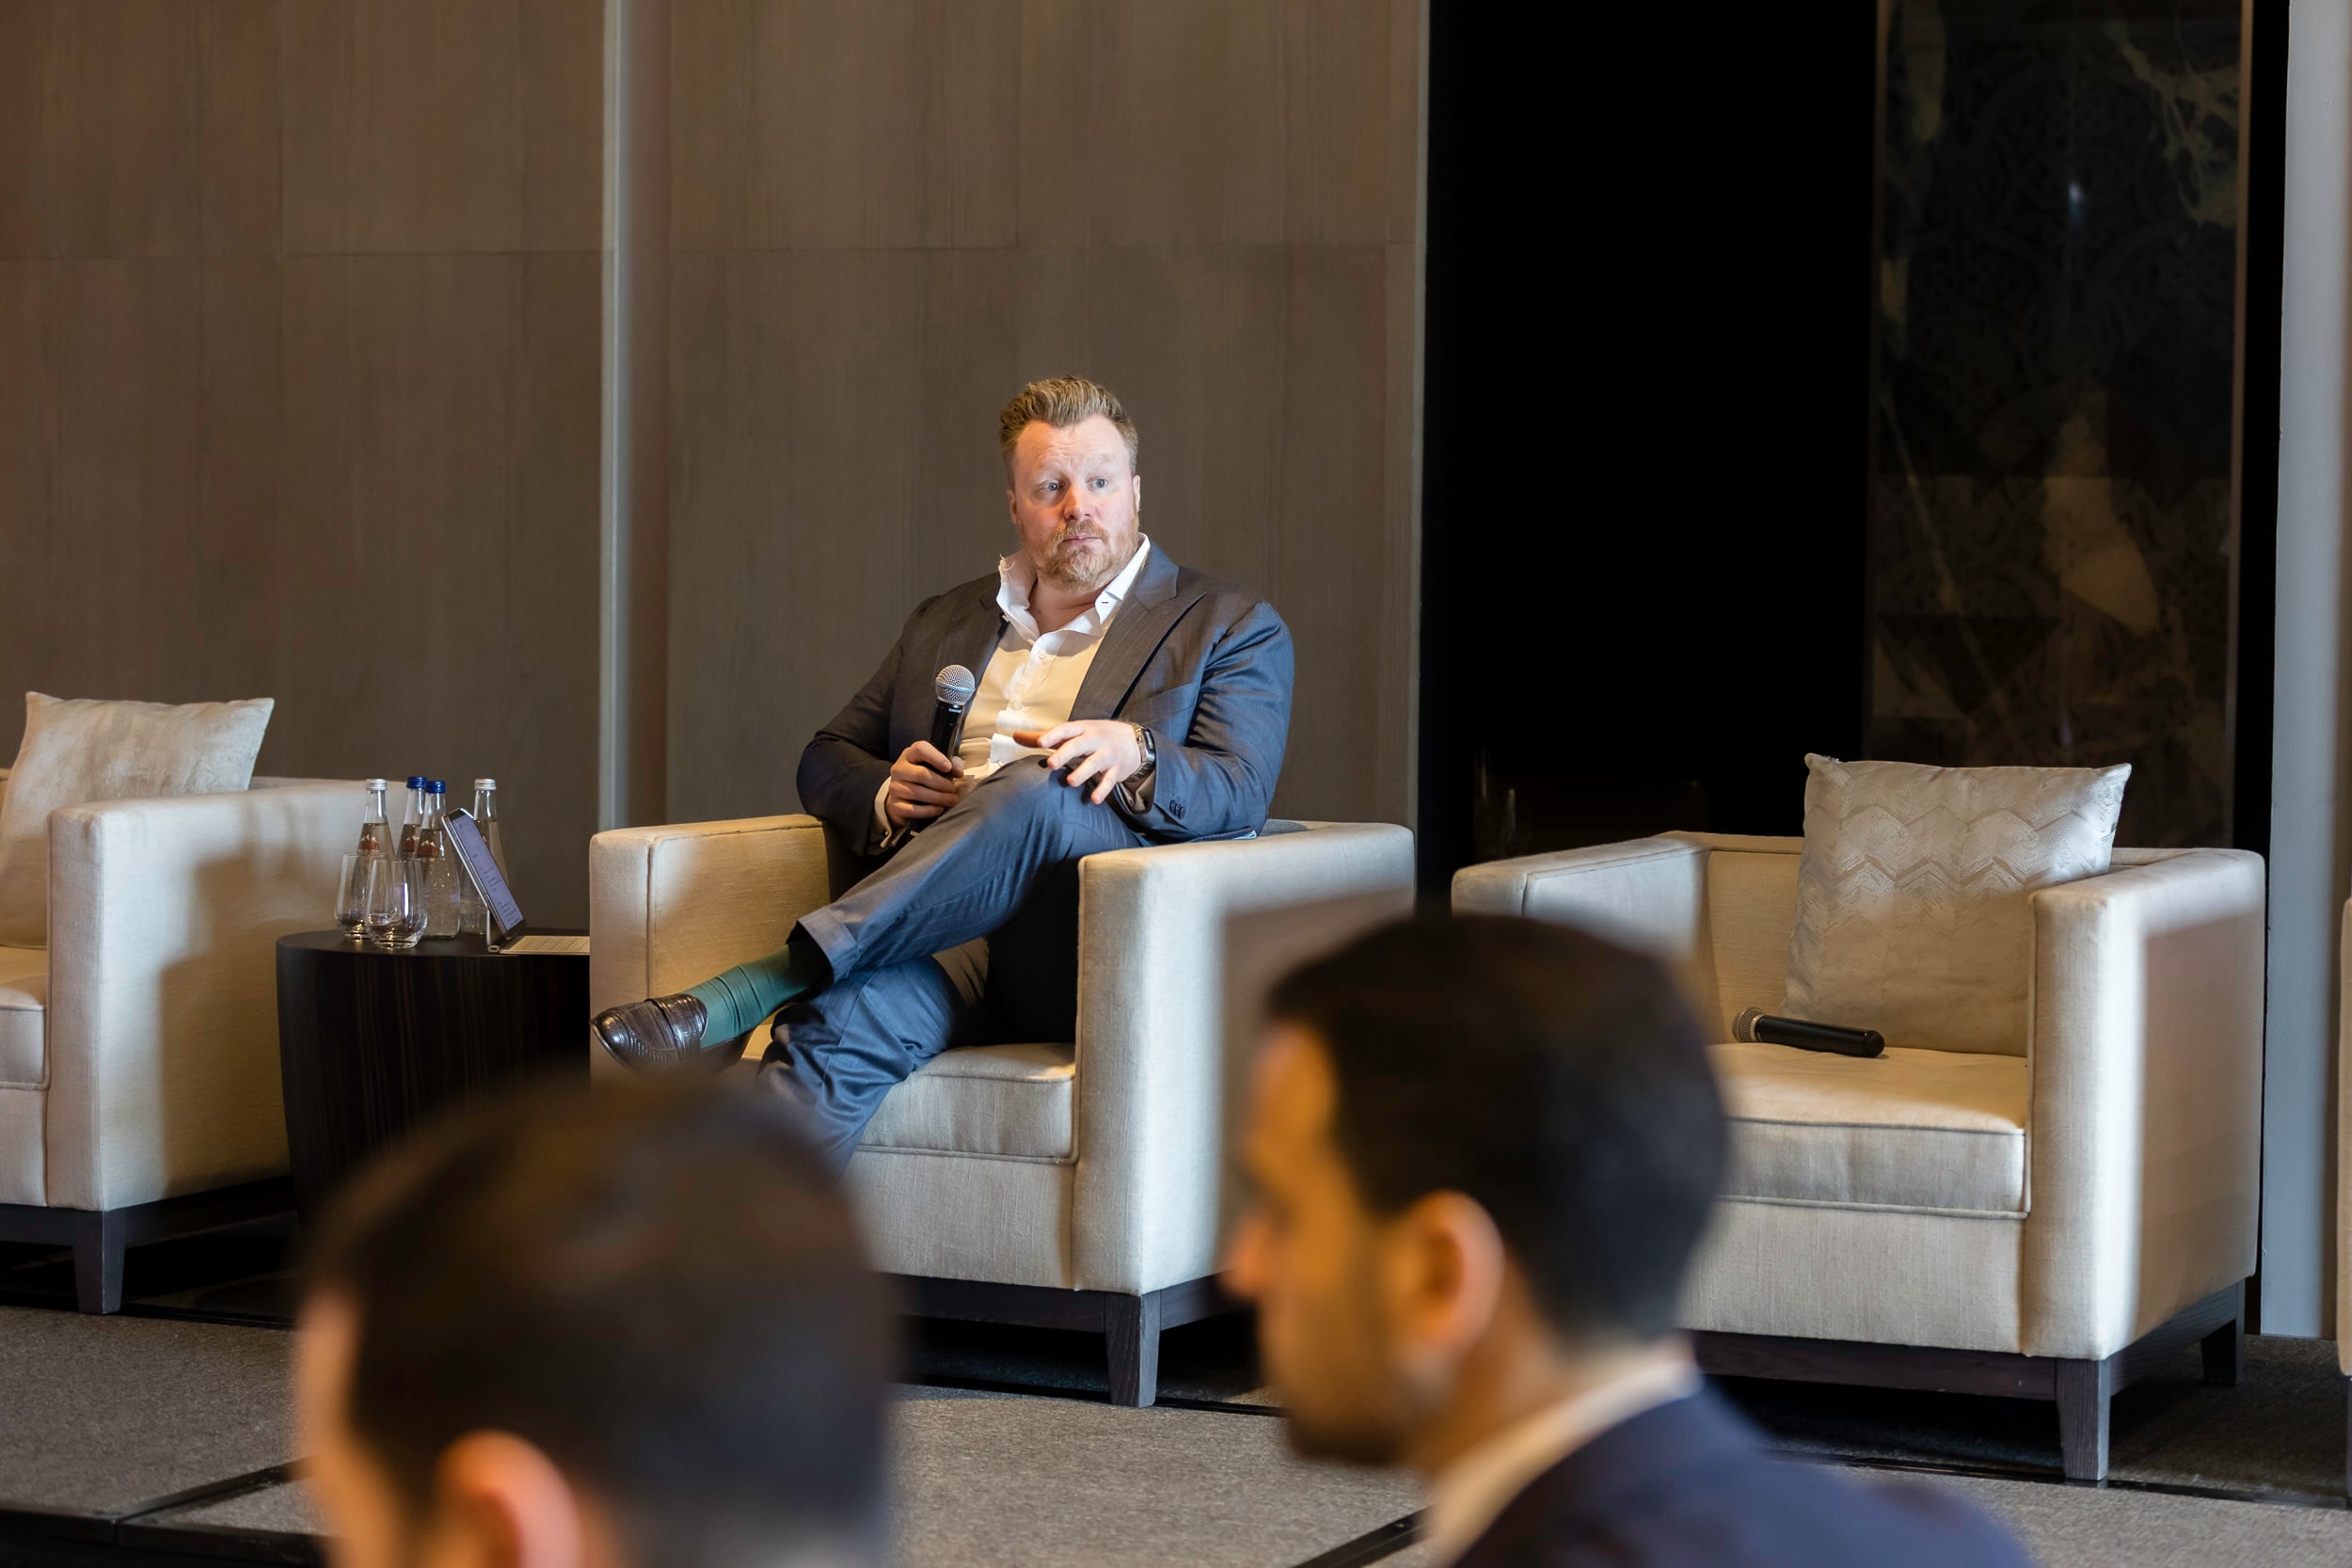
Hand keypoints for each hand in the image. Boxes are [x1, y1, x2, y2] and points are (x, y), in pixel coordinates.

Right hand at [884, 741, 962, 827]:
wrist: (906, 794)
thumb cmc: (928, 775)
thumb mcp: (939, 765)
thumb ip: (952, 764)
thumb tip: (958, 772)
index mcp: (911, 754)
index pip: (920, 749)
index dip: (936, 757)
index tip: (948, 768)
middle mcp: (899, 768)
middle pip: (920, 774)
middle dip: (941, 783)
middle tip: (953, 789)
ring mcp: (895, 787)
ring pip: (917, 793)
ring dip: (938, 798)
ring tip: (951, 800)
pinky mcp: (896, 804)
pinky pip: (911, 809)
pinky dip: (928, 810)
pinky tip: (938, 809)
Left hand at [1013, 722, 1141, 804]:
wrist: (1134, 741)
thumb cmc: (1096, 736)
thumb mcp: (1074, 732)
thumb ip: (1045, 736)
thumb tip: (1015, 736)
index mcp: (1082, 728)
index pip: (1066, 729)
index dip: (1053, 735)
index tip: (1040, 742)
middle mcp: (1095, 739)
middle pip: (1080, 745)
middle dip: (1066, 753)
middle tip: (1051, 763)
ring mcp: (1107, 754)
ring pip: (1095, 762)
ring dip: (1083, 772)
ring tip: (1071, 781)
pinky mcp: (1116, 770)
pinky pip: (1109, 781)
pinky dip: (1102, 790)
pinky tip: (1094, 799)